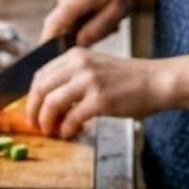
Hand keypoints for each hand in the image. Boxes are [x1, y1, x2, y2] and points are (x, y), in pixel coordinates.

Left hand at [25, 47, 170, 137]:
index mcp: (76, 55)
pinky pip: (72, 118)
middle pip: (41, 88)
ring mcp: (90, 81)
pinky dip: (66, 128)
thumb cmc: (127, 79)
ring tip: (50, 130)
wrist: (156, 81)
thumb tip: (48, 101)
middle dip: (33, 110)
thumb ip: (72, 77)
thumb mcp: (96, 67)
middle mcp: (80, 64)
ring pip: (52, 103)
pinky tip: (68, 133)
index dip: (32, 96)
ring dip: (46, 121)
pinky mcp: (100, 100)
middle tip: (34, 124)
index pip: (41, 74)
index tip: (32, 110)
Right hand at [40, 0, 155, 46]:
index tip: (49, 59)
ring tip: (109, 15)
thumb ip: (96, 30)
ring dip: (87, 23)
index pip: (53, 25)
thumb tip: (76, 45)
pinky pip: (72, 10)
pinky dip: (86, 14)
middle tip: (109, 29)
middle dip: (82, 33)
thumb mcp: (117, 12)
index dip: (48, 43)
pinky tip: (102, 8)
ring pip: (70, 19)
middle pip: (64, 25)